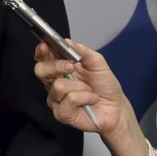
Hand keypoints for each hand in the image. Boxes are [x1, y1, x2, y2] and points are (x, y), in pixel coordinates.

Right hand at [33, 40, 147, 155]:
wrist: (117, 108)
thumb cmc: (105, 86)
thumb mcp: (97, 63)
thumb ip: (82, 51)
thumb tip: (67, 41)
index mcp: (59, 68)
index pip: (42, 58)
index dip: (41, 51)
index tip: (45, 45)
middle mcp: (53, 83)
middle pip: (40, 70)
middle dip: (56, 66)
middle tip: (71, 66)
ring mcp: (56, 99)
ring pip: (58, 86)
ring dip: (80, 86)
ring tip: (90, 90)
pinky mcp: (61, 114)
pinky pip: (70, 99)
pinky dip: (85, 97)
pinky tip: (90, 100)